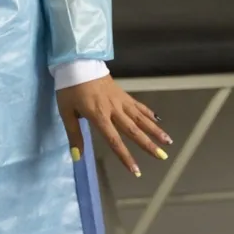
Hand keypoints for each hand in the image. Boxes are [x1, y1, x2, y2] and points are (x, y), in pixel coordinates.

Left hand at [56, 77, 171, 176]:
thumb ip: (74, 135)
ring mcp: (120, 101)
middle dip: (148, 145)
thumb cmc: (70, 89)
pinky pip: (138, 105)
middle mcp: (113, 110)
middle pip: (134, 130)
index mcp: (99, 116)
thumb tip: (77, 157)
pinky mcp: (123, 94)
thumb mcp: (66, 112)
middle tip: (162, 157)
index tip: (136, 171)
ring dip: (155, 130)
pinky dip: (148, 113)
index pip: (115, 141)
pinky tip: (158, 119)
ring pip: (140, 118)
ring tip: (168, 141)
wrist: (78, 62)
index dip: (126, 157)